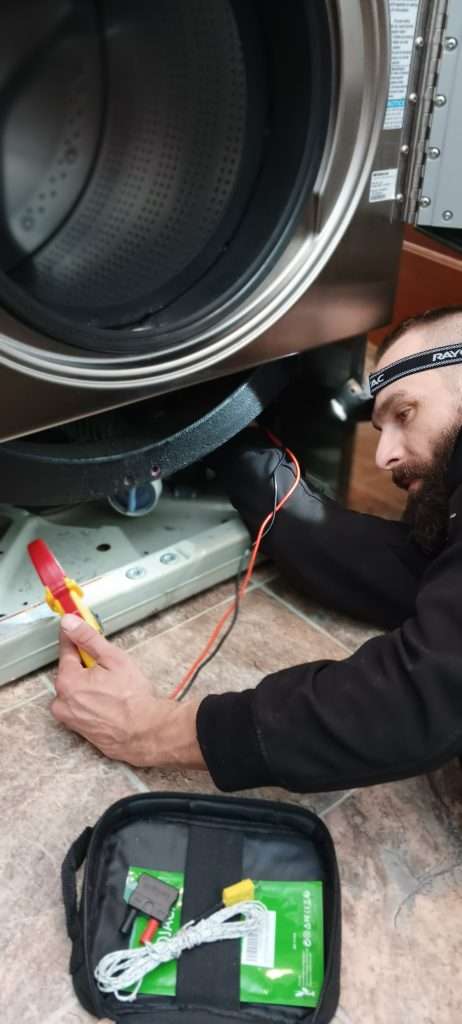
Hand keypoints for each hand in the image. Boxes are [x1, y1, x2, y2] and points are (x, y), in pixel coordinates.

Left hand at [51, 614, 205, 769]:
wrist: (146, 733)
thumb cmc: (133, 699)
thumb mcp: (113, 659)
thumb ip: (88, 639)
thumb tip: (70, 623)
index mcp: (67, 682)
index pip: (66, 650)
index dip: (75, 637)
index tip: (77, 628)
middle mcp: (62, 702)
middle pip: (71, 672)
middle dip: (87, 666)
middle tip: (109, 668)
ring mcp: (70, 719)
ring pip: (77, 690)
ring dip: (90, 684)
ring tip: (113, 687)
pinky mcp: (79, 730)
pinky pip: (81, 706)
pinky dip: (92, 701)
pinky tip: (110, 701)